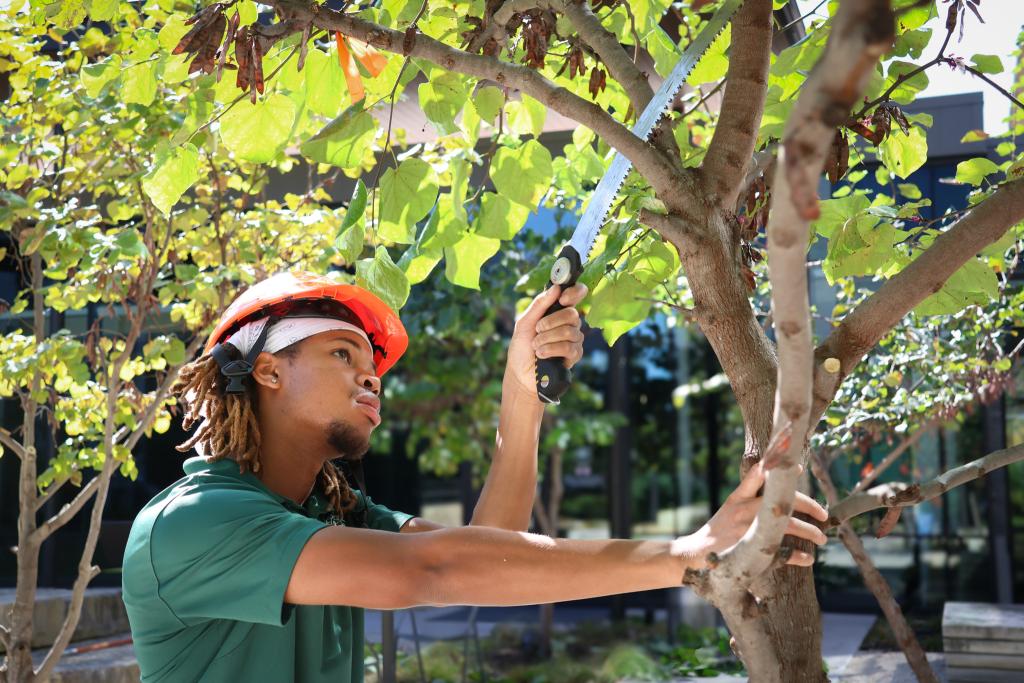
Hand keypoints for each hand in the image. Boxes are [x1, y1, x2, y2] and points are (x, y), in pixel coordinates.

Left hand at [504, 283, 588, 399]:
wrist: (520, 373)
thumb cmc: (521, 346)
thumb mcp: (524, 322)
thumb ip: (539, 305)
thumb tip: (556, 287)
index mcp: (558, 310)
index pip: (576, 294)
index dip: (575, 292)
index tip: (563, 298)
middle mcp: (570, 323)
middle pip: (572, 314)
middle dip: (550, 322)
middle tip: (537, 330)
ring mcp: (574, 339)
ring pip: (569, 332)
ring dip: (547, 338)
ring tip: (536, 346)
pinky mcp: (575, 355)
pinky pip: (569, 348)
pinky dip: (551, 349)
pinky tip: (542, 354)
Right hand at [684, 460, 828, 568]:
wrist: (695, 554)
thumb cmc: (717, 530)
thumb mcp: (730, 506)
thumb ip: (749, 493)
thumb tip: (772, 479)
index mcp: (738, 498)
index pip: (758, 476)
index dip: (780, 470)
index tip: (799, 467)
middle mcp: (744, 511)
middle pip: (784, 501)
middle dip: (809, 506)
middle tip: (824, 514)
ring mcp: (748, 531)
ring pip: (788, 526)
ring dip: (810, 532)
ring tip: (822, 538)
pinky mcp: (750, 552)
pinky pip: (782, 553)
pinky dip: (798, 556)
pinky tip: (808, 558)